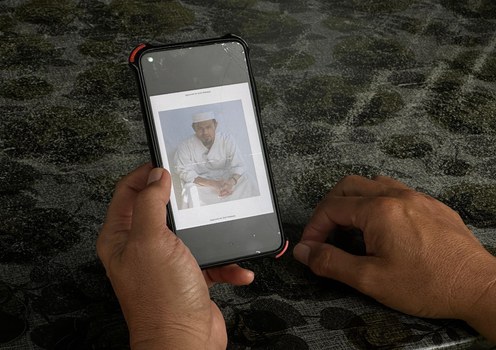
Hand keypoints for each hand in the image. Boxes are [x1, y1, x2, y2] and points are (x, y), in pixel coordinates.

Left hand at [97, 164, 253, 348]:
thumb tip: (156, 175)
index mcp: (121, 237)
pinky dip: (226, 263)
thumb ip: (151, 204)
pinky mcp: (190, 275)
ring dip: (210, 231)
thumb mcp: (151, 241)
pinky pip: (211, 259)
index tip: (166, 163)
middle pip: (160, 208)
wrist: (185, 343)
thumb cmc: (162, 298)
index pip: (127, 192)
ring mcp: (167, 261)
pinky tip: (237, 268)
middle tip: (198, 187)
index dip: (145, 174)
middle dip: (182, 199)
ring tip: (222, 224)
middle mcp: (141, 247)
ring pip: (189, 232)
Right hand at [293, 175, 495, 341]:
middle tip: (323, 232)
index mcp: (379, 211)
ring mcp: (417, 197)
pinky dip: (377, 202)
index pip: (332, 208)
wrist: (479, 287)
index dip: (314, 227)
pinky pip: (396, 191)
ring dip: (353, 200)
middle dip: (329, 207)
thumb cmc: (429, 284)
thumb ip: (332, 262)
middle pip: (348, 186)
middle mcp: (397, 196)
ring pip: (373, 184)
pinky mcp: (432, 205)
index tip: (310, 247)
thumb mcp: (371, 280)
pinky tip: (382, 226)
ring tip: (350, 227)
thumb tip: (304, 251)